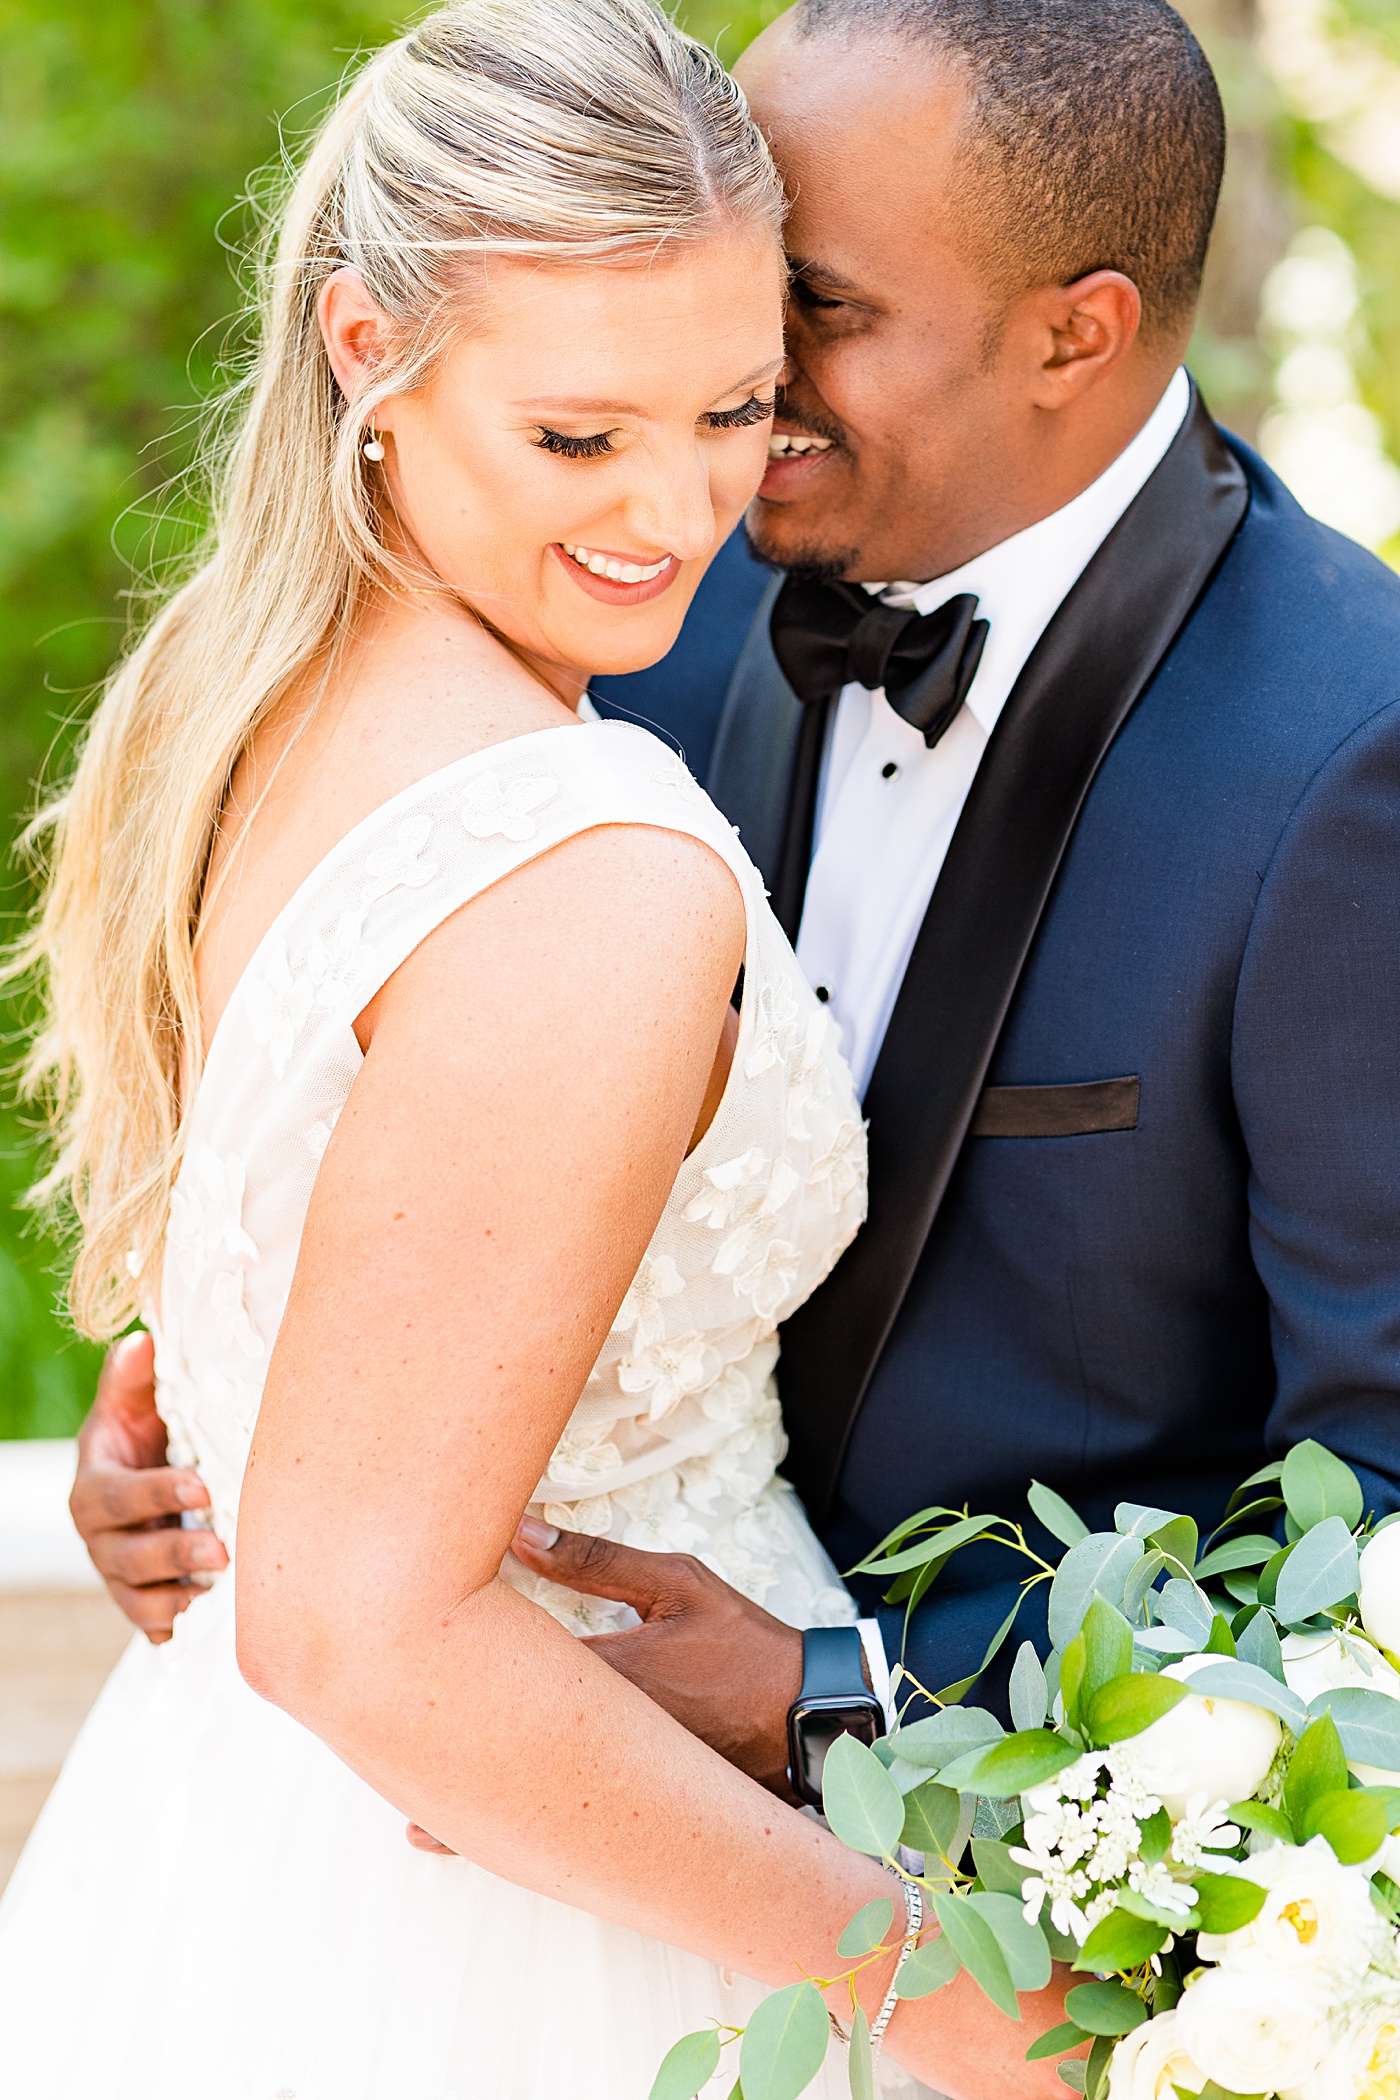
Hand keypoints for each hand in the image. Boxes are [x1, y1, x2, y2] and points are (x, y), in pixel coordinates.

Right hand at [69, 1331, 227, 1640]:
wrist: (142, 1474)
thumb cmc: (143, 1432)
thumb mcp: (133, 1402)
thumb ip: (133, 1378)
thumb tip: (142, 1342)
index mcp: (94, 1487)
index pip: (120, 1496)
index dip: (159, 1494)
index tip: (203, 1487)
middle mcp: (100, 1537)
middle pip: (126, 1556)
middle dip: (173, 1555)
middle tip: (223, 1552)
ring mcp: (118, 1573)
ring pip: (136, 1597)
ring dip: (173, 1600)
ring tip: (212, 1595)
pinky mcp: (140, 1597)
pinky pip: (148, 1622)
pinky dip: (168, 1631)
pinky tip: (196, 1632)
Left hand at [404, 1518, 805, 1854]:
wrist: (812, 1719)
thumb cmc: (745, 1646)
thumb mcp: (678, 1585)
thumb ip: (593, 1560)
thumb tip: (517, 1533)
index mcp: (608, 1677)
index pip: (512, 1671)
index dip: (452, 1662)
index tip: (399, 1649)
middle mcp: (606, 1739)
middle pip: (508, 1751)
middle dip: (444, 1756)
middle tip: (379, 1758)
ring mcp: (624, 1782)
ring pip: (537, 1801)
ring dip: (479, 1811)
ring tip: (418, 1832)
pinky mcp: (643, 1807)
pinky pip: (574, 1821)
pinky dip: (532, 1829)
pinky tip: (497, 1841)